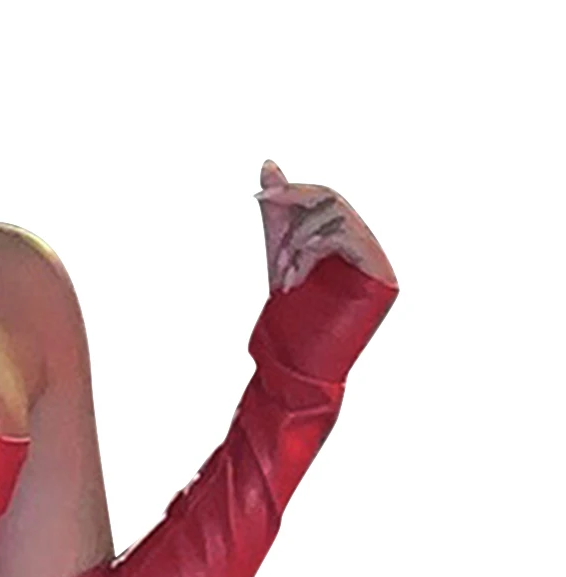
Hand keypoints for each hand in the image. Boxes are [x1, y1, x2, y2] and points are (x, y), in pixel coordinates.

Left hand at [255, 159, 396, 295]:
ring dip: (298, 241)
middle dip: (293, 206)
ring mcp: (373, 253)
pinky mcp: (379, 269)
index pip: (321, 196)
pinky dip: (311, 251)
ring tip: (283, 275)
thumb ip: (279, 206)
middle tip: (266, 217)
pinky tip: (295, 278)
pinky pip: (342, 235)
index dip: (291, 191)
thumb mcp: (280, 248)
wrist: (302, 353)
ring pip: (333, 215)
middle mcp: (362, 238)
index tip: (258, 195)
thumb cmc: (295, 305)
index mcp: (342, 233)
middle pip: (330, 197)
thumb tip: (268, 163)